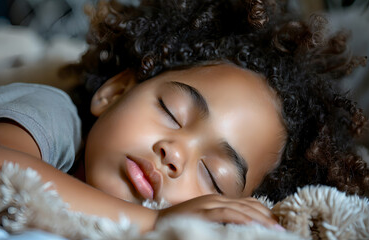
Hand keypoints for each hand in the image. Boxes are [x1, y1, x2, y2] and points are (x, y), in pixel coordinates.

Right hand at [156, 194, 278, 228]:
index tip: (275, 223)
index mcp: (217, 200)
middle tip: (281, 228)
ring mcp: (208, 204)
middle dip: (266, 216)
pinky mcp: (201, 212)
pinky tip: (253, 224)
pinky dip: (241, 218)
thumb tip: (238, 226)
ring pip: (240, 209)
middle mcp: (215, 199)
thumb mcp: (204, 218)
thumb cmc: (180, 223)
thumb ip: (220, 219)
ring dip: (259, 219)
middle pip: (248, 205)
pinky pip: (225, 214)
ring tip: (274, 229)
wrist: (155, 222)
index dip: (264, 212)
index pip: (247, 203)